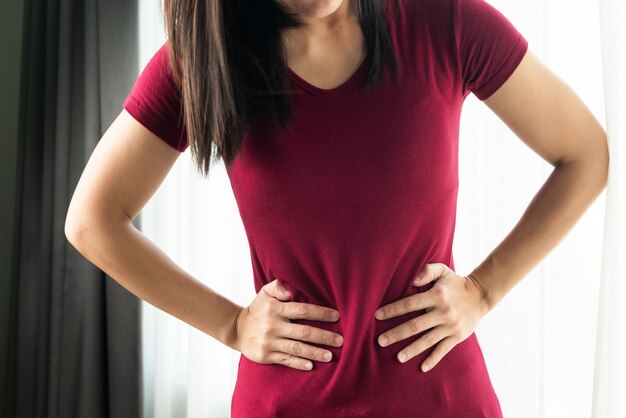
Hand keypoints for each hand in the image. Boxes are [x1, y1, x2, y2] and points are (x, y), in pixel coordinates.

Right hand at [232, 278, 343, 370]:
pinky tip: (311, 365)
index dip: (321, 313)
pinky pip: (286, 360)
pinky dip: (299, 363)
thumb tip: (290, 292)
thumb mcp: (264, 292)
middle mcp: (273, 325)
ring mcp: (269, 342)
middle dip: (324, 336)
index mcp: (275, 309)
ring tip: (330, 355)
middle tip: (340, 340)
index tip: (337, 316)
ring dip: (315, 352)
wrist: (236, 329)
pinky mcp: (265, 355)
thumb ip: (278, 286)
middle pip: (304, 332)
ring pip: (297, 348)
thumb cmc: (258, 309)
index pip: (303, 310)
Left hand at [374, 262, 488, 371]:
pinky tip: (422, 367)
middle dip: (396, 334)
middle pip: (415, 325)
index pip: (410, 303)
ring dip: (412, 350)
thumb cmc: (455, 283)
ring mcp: (450, 326)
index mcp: (437, 295)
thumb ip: (427, 271)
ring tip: (398, 358)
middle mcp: (443, 312)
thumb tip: (412, 280)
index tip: (377, 316)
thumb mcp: (443, 270)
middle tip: (381, 341)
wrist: (481, 296)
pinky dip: (433, 359)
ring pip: (427, 340)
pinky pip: (443, 350)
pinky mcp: (457, 337)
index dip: (393, 310)